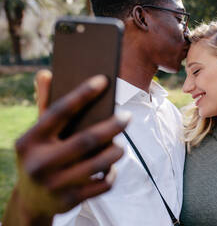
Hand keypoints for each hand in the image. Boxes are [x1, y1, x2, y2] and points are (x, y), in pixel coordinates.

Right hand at [3, 74, 129, 225]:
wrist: (30, 201)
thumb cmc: (40, 157)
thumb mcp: (36, 135)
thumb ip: (44, 105)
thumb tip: (47, 72)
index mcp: (29, 141)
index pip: (59, 111)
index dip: (83, 94)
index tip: (104, 80)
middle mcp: (39, 163)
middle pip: (86, 140)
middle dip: (112, 126)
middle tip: (128, 117)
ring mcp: (55, 185)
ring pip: (99, 164)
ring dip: (116, 151)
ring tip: (121, 144)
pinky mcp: (70, 200)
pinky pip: (103, 185)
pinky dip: (111, 173)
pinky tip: (111, 166)